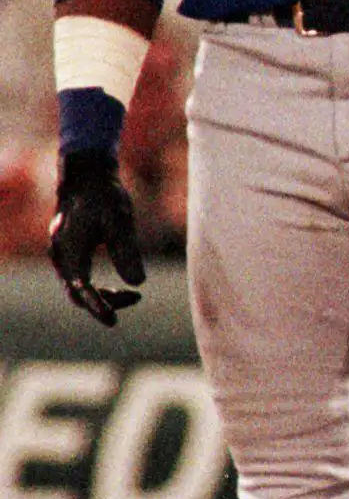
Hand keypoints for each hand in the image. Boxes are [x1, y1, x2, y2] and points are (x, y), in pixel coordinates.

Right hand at [49, 149, 145, 325]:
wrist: (87, 177)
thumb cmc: (105, 196)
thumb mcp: (120, 221)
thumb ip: (127, 251)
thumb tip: (139, 283)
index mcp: (69, 248)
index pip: (80, 287)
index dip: (96, 306)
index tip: (113, 321)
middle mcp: (59, 255)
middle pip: (77, 293)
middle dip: (104, 303)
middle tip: (135, 299)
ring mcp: (61, 255)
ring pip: (78, 288)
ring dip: (103, 296)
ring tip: (134, 296)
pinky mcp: (68, 254)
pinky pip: (79, 280)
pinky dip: (98, 288)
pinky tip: (122, 287)